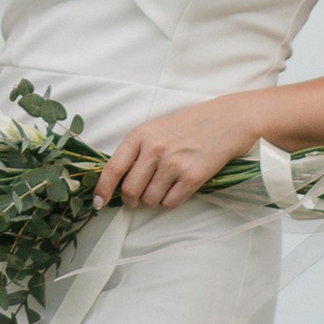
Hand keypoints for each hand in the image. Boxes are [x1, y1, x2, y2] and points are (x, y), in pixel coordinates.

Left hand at [94, 94, 263, 214]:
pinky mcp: (193, 177)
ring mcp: (174, 164)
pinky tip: (176, 190)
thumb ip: (137, 150)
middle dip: (130, 200)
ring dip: (152, 201)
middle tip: (136, 200)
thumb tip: (119, 181)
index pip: (113, 168)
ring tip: (161, 188)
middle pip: (130, 190)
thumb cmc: (189, 124)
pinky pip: (170, 203)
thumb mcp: (156, 129)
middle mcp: (154, 149)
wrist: (226, 120)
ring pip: (150, 199)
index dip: (102, 189)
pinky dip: (169, 202)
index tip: (97, 202)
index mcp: (140, 135)